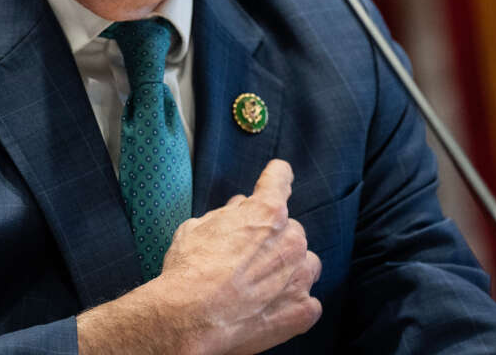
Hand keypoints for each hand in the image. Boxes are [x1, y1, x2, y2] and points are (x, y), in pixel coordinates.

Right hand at [158, 158, 322, 353]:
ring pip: (305, 265)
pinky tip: (266, 310)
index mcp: (267, 212)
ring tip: (261, 286)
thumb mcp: (198, 227)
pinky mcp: (303, 310)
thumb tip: (239, 208)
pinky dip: (290, 305)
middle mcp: (291, 240)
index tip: (278, 176)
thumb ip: (227, 215)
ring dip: (289, 271)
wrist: (189, 319)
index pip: (279, 178)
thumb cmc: (189, 270)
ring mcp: (300, 277)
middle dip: (273, 239)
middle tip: (247, 257)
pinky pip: (306, 302)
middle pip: (291, 230)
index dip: (276, 177)